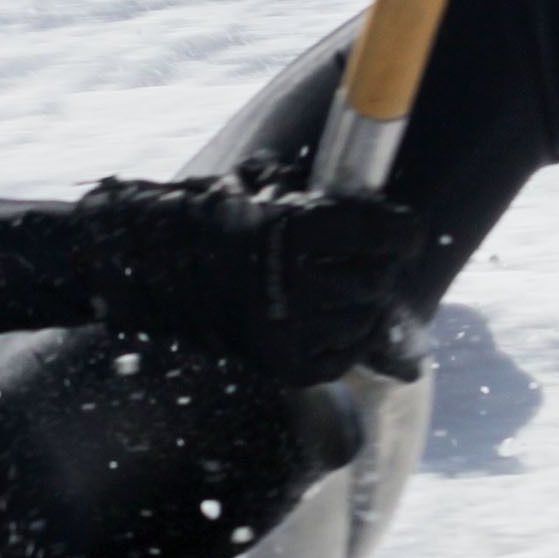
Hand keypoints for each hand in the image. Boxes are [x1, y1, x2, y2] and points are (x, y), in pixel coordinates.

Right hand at [75, 175, 423, 383]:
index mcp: (293, 230)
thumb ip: (316, 201)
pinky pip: (340, 358)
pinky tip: (338, 322)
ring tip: (354, 290)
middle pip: (376, 279)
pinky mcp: (281, 365)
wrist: (152, 268)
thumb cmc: (211, 221)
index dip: (402, 231)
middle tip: (378, 259)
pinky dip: (348, 341)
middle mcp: (293, 284)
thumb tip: (370, 207)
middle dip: (383, 267)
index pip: (380, 233)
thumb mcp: (261, 192)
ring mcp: (287, 331)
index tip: (405, 230)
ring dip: (368, 305)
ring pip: (365, 321)